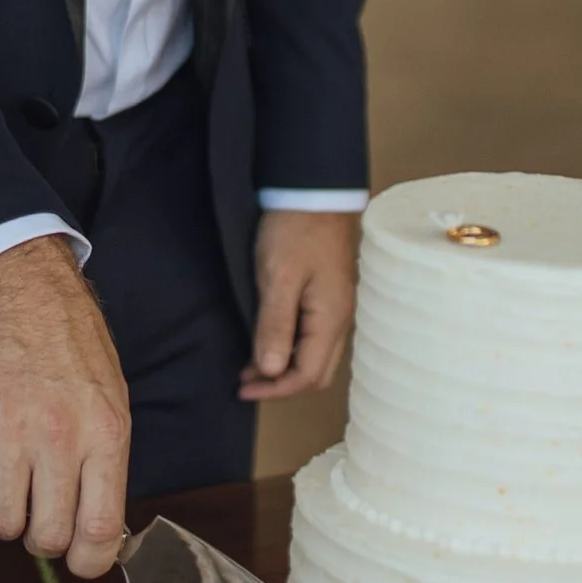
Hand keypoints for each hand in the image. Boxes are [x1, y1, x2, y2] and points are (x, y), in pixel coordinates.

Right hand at [0, 238, 128, 576]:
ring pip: (1, 520)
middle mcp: (57, 435)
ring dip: (4, 523)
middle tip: (39, 520)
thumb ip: (105, 467)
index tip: (80, 561)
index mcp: (103, 434)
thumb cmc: (73, 348)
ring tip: (7, 501)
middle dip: (43, 539)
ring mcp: (6, 426)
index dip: (89, 561)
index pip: (100, 530)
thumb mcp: (111, 403)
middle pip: (47, 534)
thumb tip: (101, 533)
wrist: (23, 289)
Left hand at [242, 207, 357, 401]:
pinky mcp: (325, 297)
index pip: (308, 376)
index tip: (243, 389)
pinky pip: (311, 338)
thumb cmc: (295, 230)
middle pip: (315, 373)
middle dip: (280, 384)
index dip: (275, 390)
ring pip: (314, 357)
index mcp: (330, 319)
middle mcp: (338, 320)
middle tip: (244, 382)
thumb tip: (272, 370)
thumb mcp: (278, 278)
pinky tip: (266, 342)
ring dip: (283, 368)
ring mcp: (334, 308)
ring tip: (249, 367)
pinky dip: (289, 349)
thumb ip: (275, 325)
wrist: (312, 192)